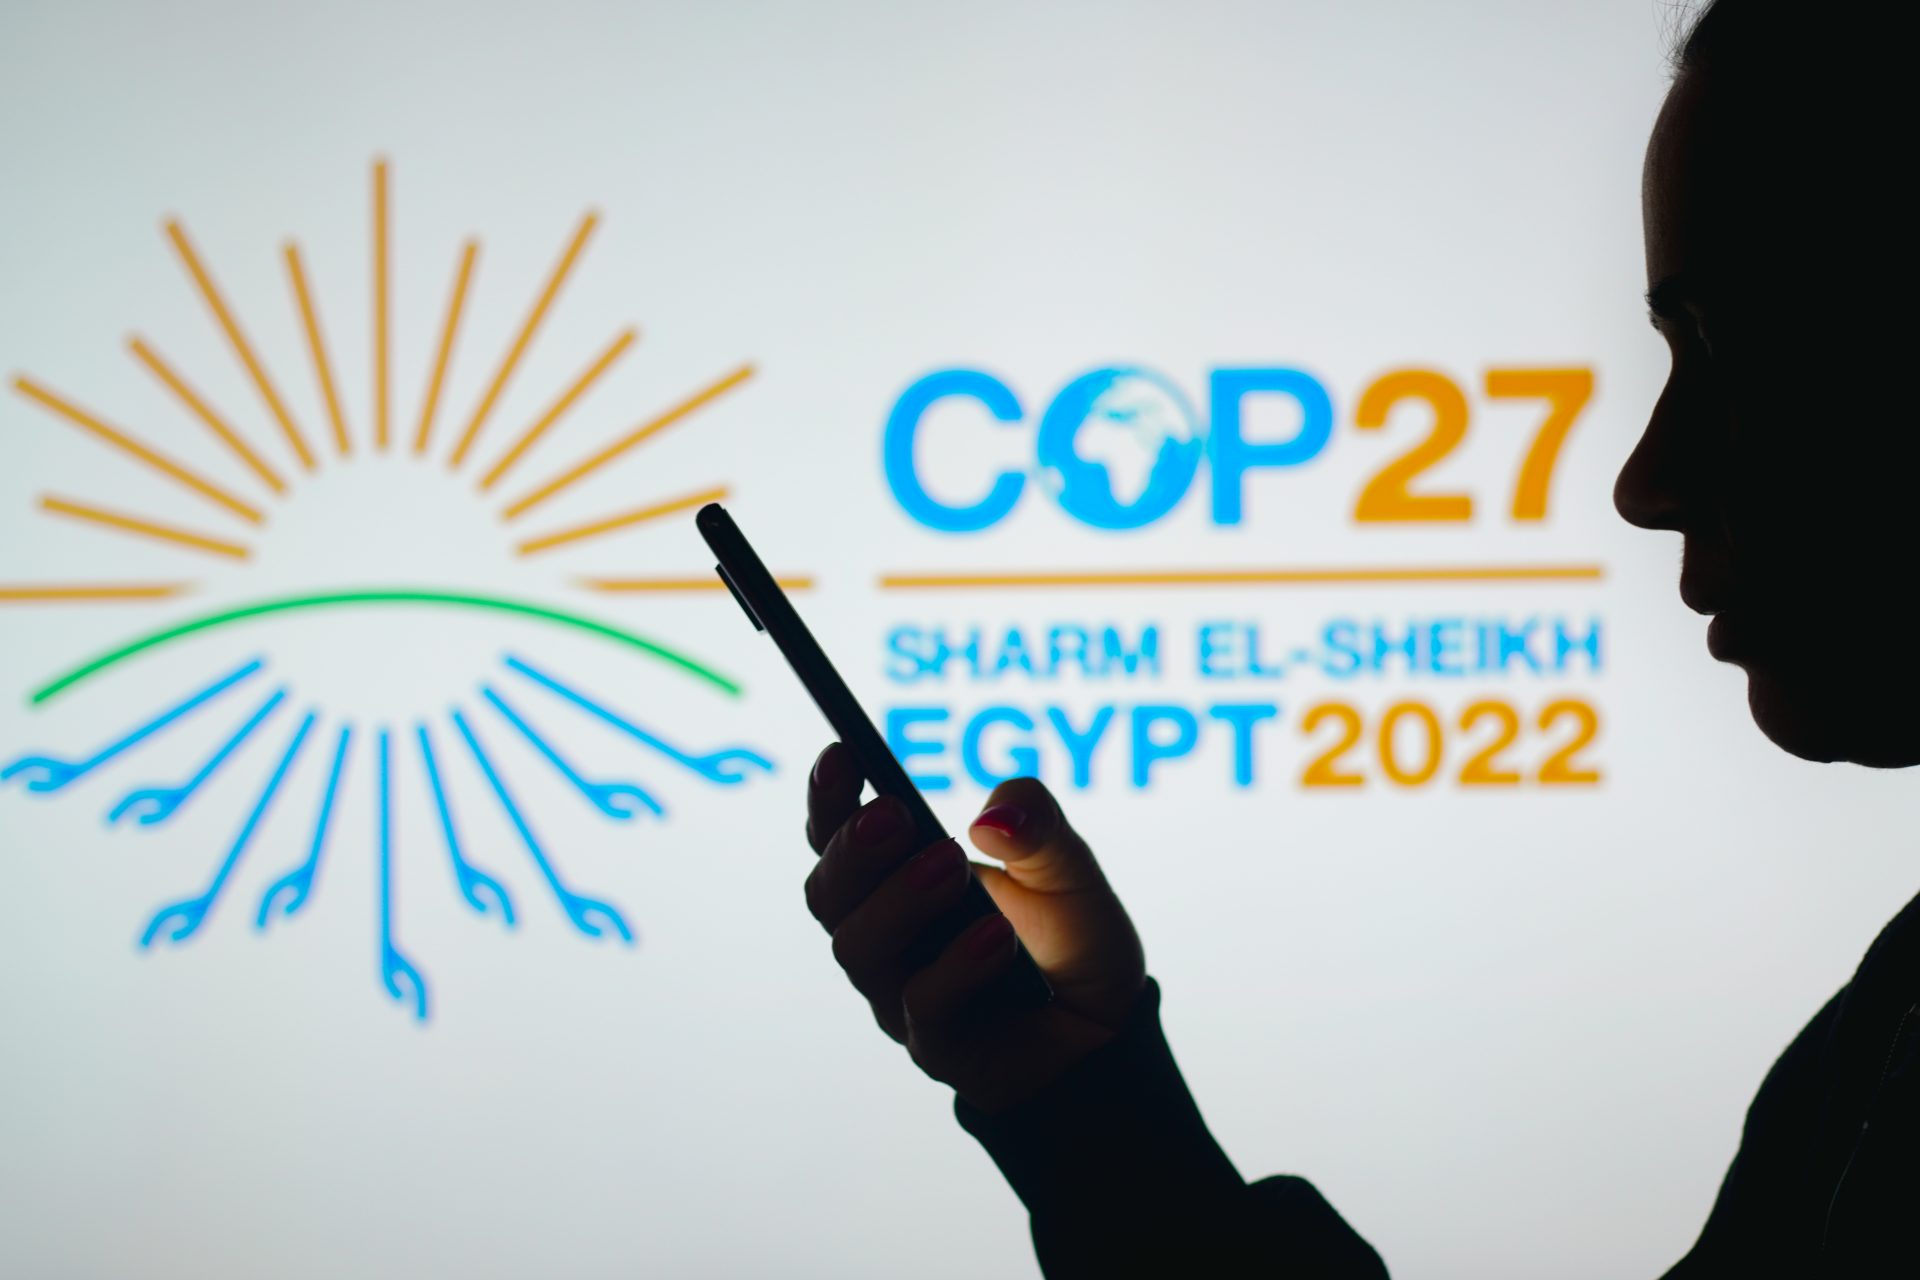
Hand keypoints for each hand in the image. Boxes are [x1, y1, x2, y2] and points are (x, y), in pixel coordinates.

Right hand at [804, 742, 1145, 1112]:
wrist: (1110, 1031)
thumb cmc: (1069, 942)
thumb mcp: (1069, 869)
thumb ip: (1039, 828)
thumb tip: (994, 817)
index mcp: (899, 881)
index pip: (837, 839)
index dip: (829, 799)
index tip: (843, 752)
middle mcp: (887, 936)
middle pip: (830, 895)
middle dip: (853, 849)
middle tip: (894, 814)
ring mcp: (903, 994)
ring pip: (861, 950)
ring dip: (900, 900)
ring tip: (951, 865)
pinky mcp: (939, 1046)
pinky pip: (923, 1008)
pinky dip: (956, 966)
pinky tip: (995, 937)